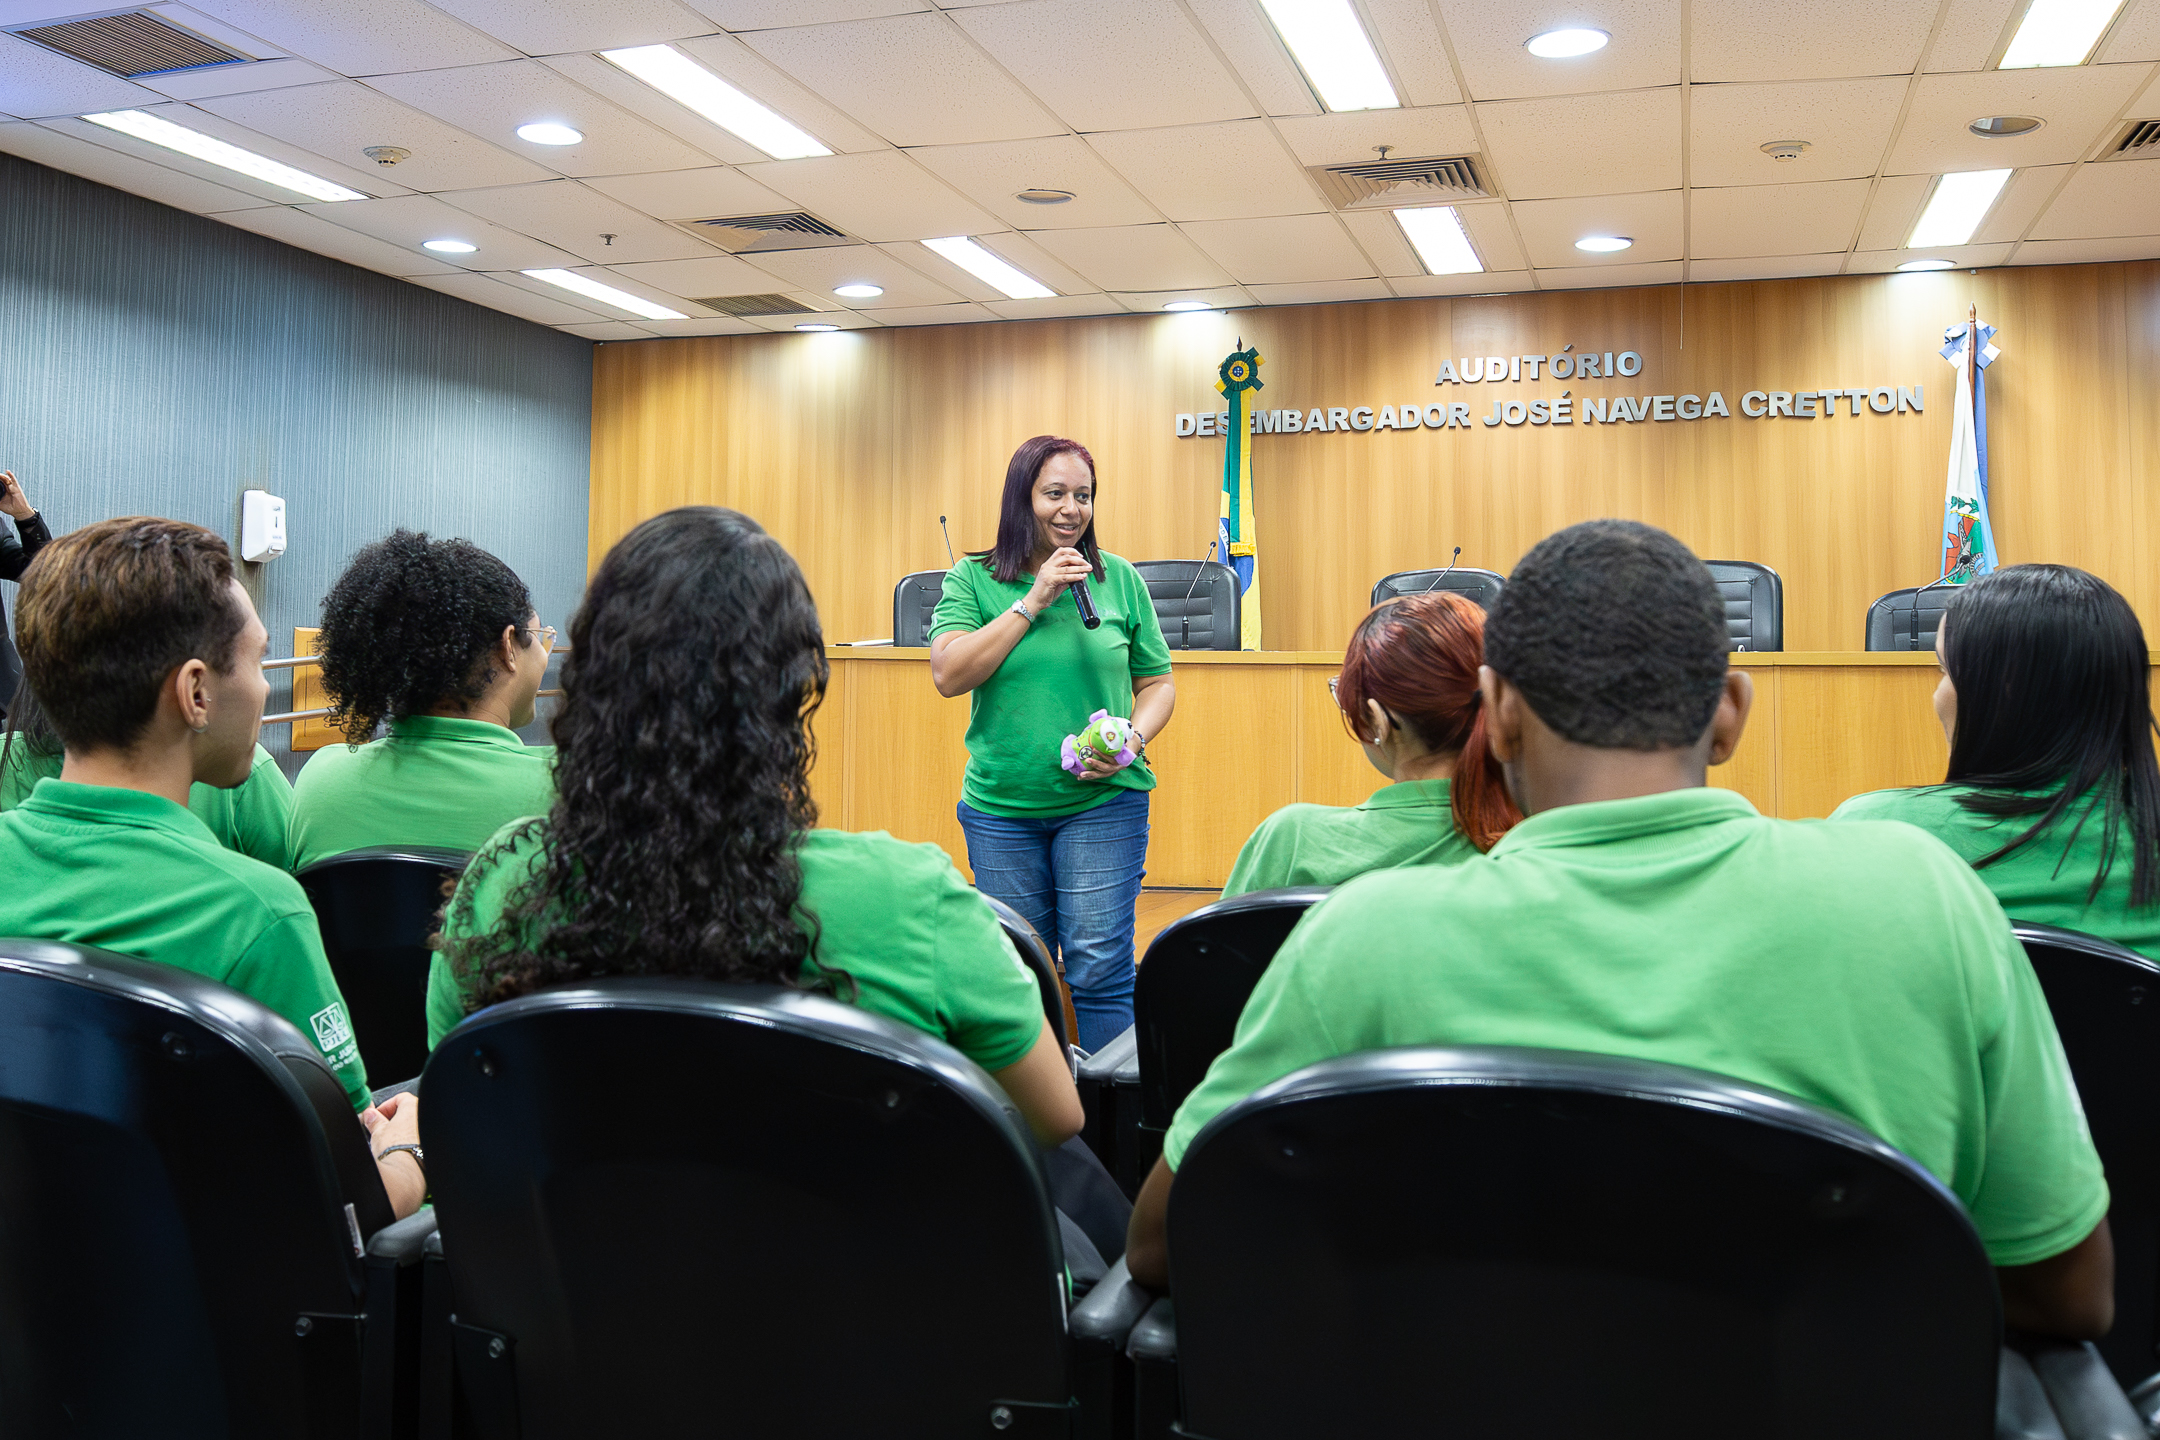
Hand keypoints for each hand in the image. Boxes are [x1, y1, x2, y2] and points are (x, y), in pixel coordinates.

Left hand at [0, 472, 31, 522]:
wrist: (19, 512)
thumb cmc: (11, 508)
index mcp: (3, 491)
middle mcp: (7, 488)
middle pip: (1, 480)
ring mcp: (12, 487)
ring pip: (6, 479)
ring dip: (1, 476)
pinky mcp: (16, 488)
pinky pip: (14, 480)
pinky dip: (11, 475)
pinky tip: (7, 471)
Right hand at [363, 1091, 425, 1217]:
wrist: (405, 1173)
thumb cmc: (394, 1150)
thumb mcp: (378, 1132)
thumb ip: (374, 1120)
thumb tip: (370, 1115)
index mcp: (414, 1107)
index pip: (401, 1099)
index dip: (386, 1107)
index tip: (376, 1117)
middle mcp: (427, 1117)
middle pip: (410, 1113)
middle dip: (395, 1120)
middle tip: (381, 1130)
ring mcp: (432, 1132)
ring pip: (416, 1128)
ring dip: (404, 1132)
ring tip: (390, 1143)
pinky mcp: (433, 1148)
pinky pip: (422, 1141)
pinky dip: (412, 1143)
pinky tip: (401, 1152)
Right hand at [1025, 547, 1092, 612]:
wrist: (1034, 601)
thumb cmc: (1044, 593)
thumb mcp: (1056, 581)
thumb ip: (1065, 576)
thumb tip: (1078, 573)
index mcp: (1048, 564)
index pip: (1061, 551)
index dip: (1072, 552)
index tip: (1081, 557)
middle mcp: (1047, 566)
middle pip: (1066, 557)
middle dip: (1079, 560)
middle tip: (1087, 565)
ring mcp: (1048, 572)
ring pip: (1067, 567)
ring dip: (1080, 568)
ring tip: (1088, 569)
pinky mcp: (1050, 580)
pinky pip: (1066, 577)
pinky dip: (1076, 576)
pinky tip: (1082, 577)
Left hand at [1075, 729, 1140, 781]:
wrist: (1132, 744)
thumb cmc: (1126, 737)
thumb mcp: (1124, 730)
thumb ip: (1115, 725)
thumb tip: (1105, 716)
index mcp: (1124, 756)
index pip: (1114, 758)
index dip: (1104, 755)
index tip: (1094, 749)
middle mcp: (1119, 765)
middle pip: (1108, 768)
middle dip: (1096, 765)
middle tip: (1087, 760)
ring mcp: (1114, 769)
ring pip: (1103, 774)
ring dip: (1091, 775)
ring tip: (1080, 775)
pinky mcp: (1108, 771)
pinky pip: (1099, 775)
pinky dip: (1090, 776)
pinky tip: (1080, 777)